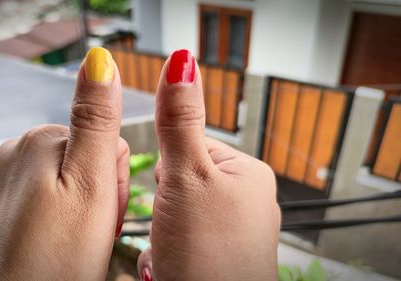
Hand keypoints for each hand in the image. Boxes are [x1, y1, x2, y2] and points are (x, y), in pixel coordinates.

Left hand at [0, 47, 128, 280]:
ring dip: (90, 206)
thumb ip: (97, 119)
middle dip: (104, 192)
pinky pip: (60, 195)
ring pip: (80, 177)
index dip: (118, 178)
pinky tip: (67, 238)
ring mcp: (13, 178)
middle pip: (93, 156)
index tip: (104, 209)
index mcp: (40, 140)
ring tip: (80, 237)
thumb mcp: (90, 183)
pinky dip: (72, 215)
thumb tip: (100, 61)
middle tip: (93, 227)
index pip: (109, 139)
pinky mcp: (14, 203)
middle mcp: (20, 152)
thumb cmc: (57, 258)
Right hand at [137, 50, 280, 280]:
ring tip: (171, 252)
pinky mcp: (218, 261)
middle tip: (169, 224)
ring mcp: (233, 235)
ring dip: (162, 232)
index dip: (166, 167)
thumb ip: (179, 119)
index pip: (191, 146)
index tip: (165, 190)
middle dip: (163, 203)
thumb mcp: (186, 175)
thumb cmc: (207, 253)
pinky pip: (180, 244)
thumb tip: (182, 61)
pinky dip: (168, 254)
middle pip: (179, 183)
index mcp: (247, 173)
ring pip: (175, 216)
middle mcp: (246, 202)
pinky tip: (171, 266)